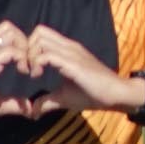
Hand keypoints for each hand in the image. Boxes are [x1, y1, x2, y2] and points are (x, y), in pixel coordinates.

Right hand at [0, 20, 48, 140]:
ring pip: (11, 33)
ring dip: (25, 49)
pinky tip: (23, 72)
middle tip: (29, 63)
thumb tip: (29, 109)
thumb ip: (13, 103)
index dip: (20, 44)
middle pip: (9, 27)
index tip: (26, 66)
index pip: (5, 33)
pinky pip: (11, 50)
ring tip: (26, 69)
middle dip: (24, 42)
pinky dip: (22, 58)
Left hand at [16, 25, 140, 116]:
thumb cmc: (94, 94)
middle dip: (27, 49)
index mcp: (66, 49)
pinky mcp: (73, 63)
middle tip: (27, 68)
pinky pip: (47, 55)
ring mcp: (71, 52)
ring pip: (40, 39)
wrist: (117, 94)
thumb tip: (33, 112)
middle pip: (38, 31)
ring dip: (30, 55)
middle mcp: (68, 46)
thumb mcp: (65, 97)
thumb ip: (47, 101)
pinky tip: (38, 76)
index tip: (28, 68)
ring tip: (33, 73)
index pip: (41, 34)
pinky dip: (37, 63)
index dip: (29, 48)